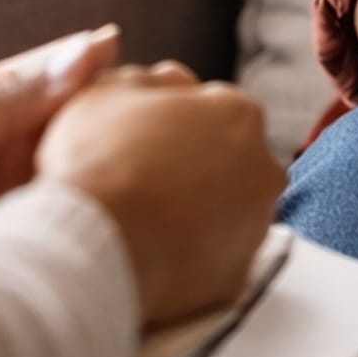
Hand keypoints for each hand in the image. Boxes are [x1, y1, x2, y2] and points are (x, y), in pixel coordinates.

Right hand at [37, 67, 284, 324]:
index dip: (176, 122)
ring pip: (229, 212)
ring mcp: (256, 226)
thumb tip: (166, 80)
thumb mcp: (110, 90)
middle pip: (232, 161)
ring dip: (199, 212)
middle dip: (198, 167)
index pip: (216, 110)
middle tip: (147, 180)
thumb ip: (148, 80)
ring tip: (147, 220)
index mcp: (239, 113)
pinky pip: (215, 259)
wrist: (93, 242)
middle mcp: (264, 168)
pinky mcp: (238, 276)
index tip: (145, 139)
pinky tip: (155, 252)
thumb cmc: (99, 156)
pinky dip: (193, 255)